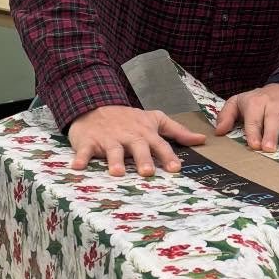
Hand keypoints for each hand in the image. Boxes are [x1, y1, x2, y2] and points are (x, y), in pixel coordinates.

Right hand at [68, 106, 206, 176]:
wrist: (95, 105)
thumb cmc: (128, 119)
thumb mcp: (154, 120)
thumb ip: (177, 131)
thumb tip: (202, 139)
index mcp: (145, 133)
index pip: (159, 145)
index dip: (168, 157)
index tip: (175, 169)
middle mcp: (128, 136)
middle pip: (137, 148)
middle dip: (143, 159)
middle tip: (147, 172)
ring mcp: (108, 138)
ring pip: (112, 150)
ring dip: (115, 161)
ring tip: (117, 173)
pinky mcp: (89, 141)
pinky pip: (85, 150)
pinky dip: (80, 158)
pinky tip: (77, 167)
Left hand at [214, 83, 278, 153]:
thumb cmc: (258, 101)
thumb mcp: (238, 102)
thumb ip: (226, 115)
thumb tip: (219, 131)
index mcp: (256, 103)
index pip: (253, 119)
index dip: (253, 132)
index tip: (254, 144)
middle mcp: (274, 106)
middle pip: (273, 120)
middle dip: (271, 135)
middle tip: (269, 149)